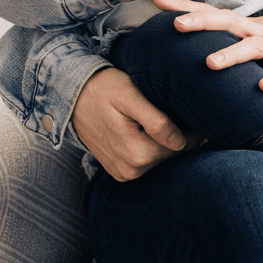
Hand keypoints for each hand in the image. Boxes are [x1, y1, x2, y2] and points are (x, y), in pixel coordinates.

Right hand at [72, 68, 186, 180]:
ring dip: (163, 142)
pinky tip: (144, 130)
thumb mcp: (130, 97)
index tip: (188, 111)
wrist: (72, 96)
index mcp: (137, 154)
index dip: (190, 128)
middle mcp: (131, 170)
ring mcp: (124, 173)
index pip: (182, 147)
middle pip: (171, 155)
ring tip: (155, 119)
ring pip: (160, 159)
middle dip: (176, 135)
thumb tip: (180, 143)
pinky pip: (146, 162)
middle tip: (170, 111)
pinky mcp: (119, 170)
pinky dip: (150, 148)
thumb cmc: (104, 89)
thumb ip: (156, 121)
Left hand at [154, 0, 262, 90]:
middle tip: (176, 25)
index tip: (156, 2)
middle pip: (228, 23)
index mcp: (249, 25)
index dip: (185, 7)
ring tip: (210, 63)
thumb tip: (203, 50)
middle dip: (202, 23)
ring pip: (254, 48)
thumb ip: (236, 40)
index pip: (212, 12)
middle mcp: (261, 31)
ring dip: (232, 55)